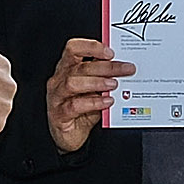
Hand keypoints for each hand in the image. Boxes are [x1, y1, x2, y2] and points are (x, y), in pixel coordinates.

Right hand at [44, 34, 130, 153]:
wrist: (70, 136)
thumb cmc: (82, 110)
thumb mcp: (94, 90)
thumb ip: (103, 78)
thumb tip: (124, 68)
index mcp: (67, 69)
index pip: (73, 49)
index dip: (91, 47)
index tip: (110, 52)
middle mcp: (59, 80)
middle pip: (80, 66)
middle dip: (106, 66)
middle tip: (126, 69)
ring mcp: (57, 97)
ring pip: (73, 83)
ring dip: (97, 82)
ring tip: (114, 85)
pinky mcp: (59, 114)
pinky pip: (74, 105)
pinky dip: (93, 102)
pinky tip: (106, 102)